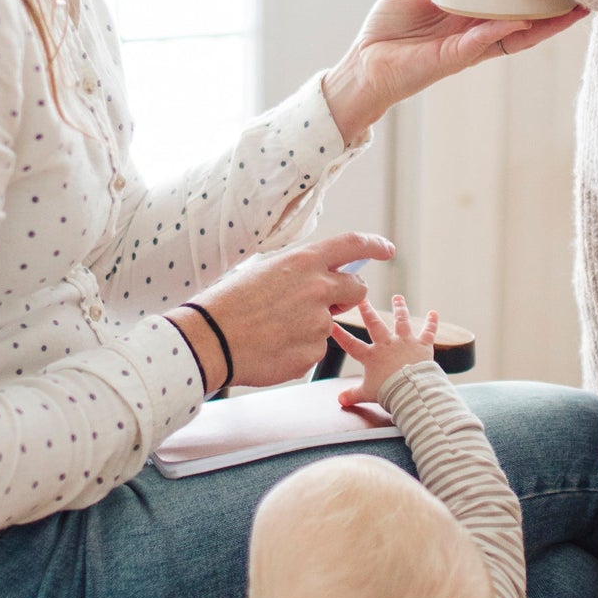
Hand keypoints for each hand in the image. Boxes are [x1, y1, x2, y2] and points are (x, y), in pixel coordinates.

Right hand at [172, 232, 394, 391]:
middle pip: (356, 290)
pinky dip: (298, 349)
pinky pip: (314, 349)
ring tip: (275, 329)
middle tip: (323, 304)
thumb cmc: (230, 303)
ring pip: (329, 324)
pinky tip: (273, 346)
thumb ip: (299, 273)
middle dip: (347, 297)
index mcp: (304, 262)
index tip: (386, 249)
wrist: (210, 340)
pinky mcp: (313, 352)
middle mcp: (318, 289)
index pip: (352, 245)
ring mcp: (318, 323)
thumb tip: (318, 277)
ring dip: (312, 326)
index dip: (374, 245)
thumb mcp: (265, 271)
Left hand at [322, 0, 586, 139]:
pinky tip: (522, 20)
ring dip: (546, 22)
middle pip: (529, 17)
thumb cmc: (388, 27)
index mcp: (472, 11)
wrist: (367, 63)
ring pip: (519, 34)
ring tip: (574, 6)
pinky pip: (486, 43)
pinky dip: (504, 31)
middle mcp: (479, 29)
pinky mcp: (457, 57)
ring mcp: (472, 44)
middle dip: (557, 4)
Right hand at [335, 295, 438, 409]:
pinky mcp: (422, 346)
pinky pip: (428, 332)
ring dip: (399, 308)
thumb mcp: (367, 394)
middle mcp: (387, 344)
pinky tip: (433, 313)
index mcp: (371, 356)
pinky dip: (431, 322)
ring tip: (397, 297)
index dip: (340, 335)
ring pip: (401, 321)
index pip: (351, 344)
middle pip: (375, 324)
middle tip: (362, 299)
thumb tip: (340, 400)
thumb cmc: (388, 392)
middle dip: (367, 310)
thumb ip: (353, 395)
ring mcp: (405, 342)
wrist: (410, 390)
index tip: (332, 324)